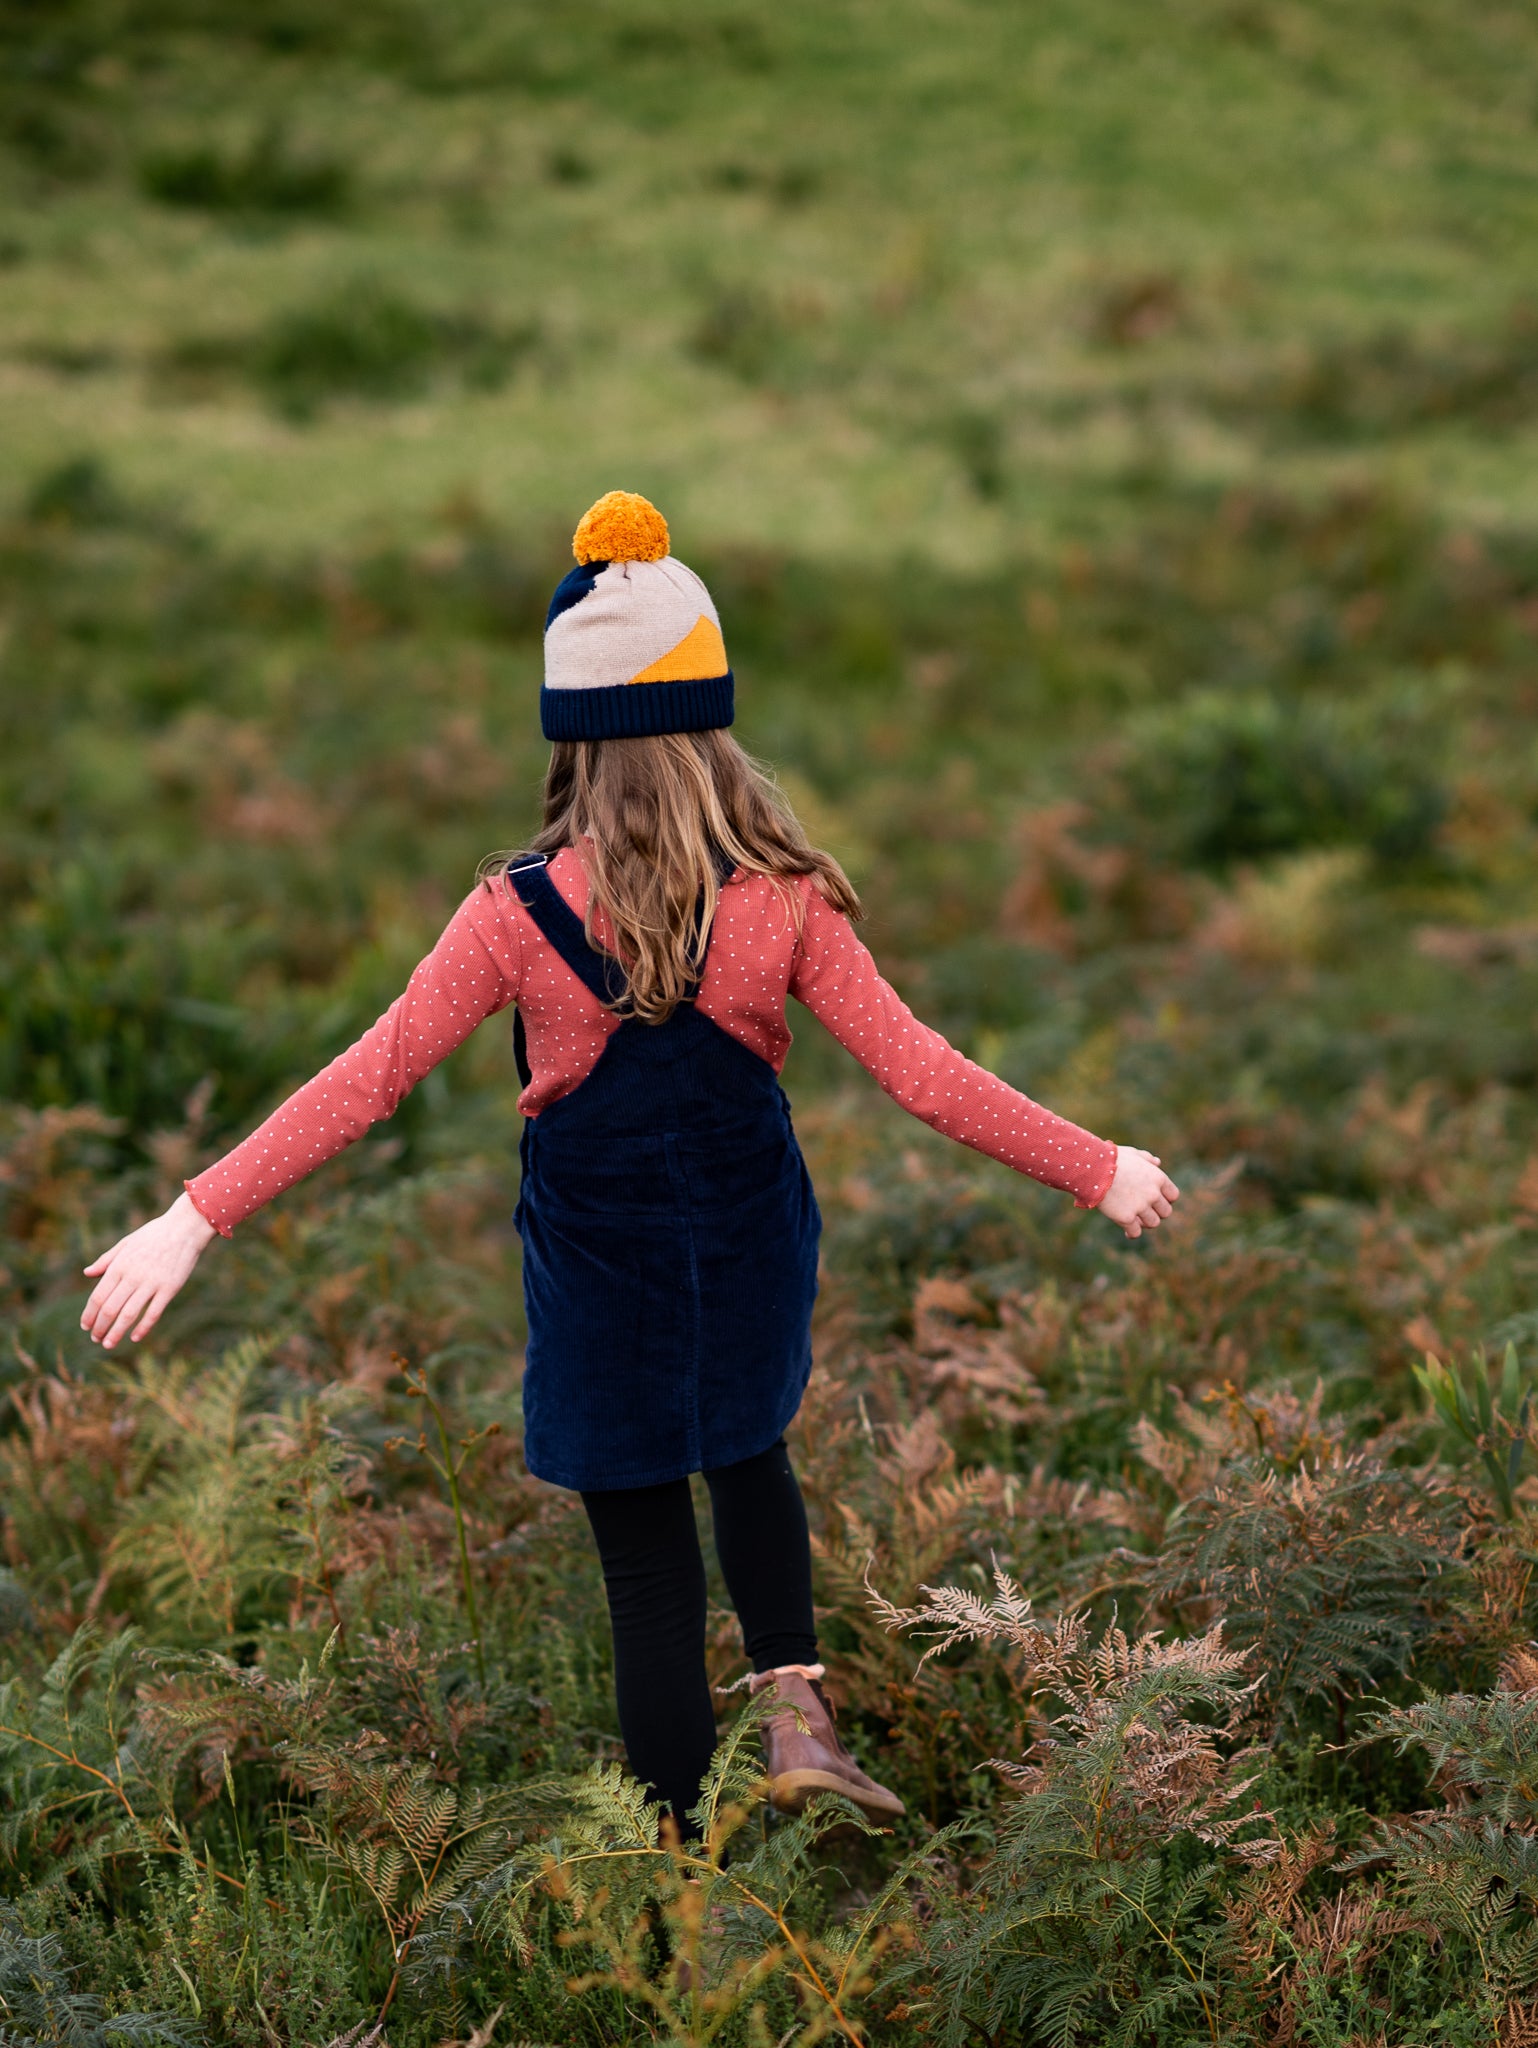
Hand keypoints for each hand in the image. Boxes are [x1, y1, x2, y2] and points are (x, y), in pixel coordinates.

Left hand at [81, 1191, 216, 1348]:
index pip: (98, 1297)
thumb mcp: (126, 1243)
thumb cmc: (154, 1235)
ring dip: (116, 1332)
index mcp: (119, 1265)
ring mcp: (151, 1283)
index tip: (86, 1326)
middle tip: (96, 1339)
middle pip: (110, 1308)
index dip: (89, 1315)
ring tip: (109, 1344)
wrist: (185, 1227)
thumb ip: (106, 1260)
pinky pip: (153, 1313)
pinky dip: (143, 1327)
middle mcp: (132, 1276)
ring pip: (129, 1314)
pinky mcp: (169, 1288)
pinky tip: (135, 1338)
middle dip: (100, 1327)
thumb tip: (87, 1273)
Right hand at [1097, 1146, 1179, 1238]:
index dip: (1165, 1199)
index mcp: (1158, 1178)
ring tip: (1134, 1220)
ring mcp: (1140, 1207)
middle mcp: (1153, 1194)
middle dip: (1156, 1212)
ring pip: (1153, 1223)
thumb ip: (1147, 1159)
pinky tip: (1126, 1231)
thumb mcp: (1132, 1154)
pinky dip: (1132, 1233)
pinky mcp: (1126, 1218)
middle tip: (1145, 1211)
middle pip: (1165, 1212)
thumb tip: (1157, 1162)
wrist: (1093, 1168)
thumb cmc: (1111, 1159)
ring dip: (1144, 1222)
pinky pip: (1135, 1233)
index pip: (1173, 1196)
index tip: (1156, 1200)